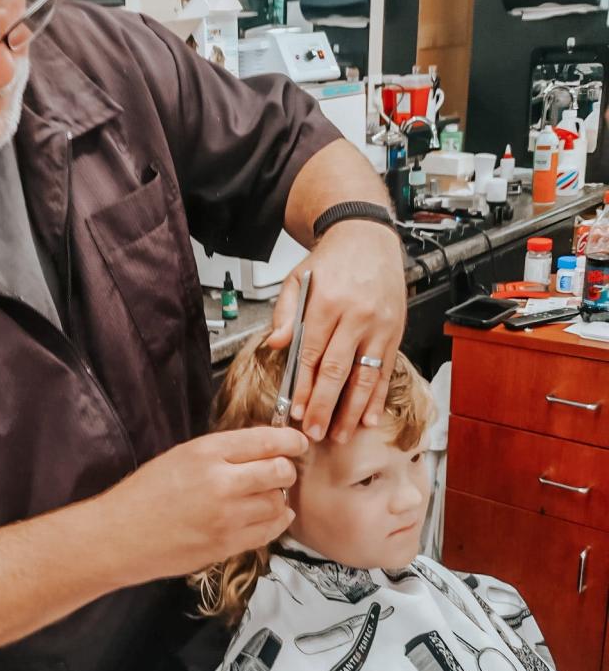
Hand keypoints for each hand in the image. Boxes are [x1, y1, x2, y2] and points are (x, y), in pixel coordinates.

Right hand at [107, 427, 307, 581]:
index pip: (266, 440)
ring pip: (278, 502)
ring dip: (278, 497)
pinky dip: (276, 521)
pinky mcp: (228, 544)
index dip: (290, 440)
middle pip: (280, 471)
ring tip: (265, 496)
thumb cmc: (144, 495)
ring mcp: (227, 516)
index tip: (298, 442)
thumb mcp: (181, 456)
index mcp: (206, 452)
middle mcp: (221, 482)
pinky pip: (269, 531)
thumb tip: (263, 447)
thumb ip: (222, 451)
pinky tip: (269, 516)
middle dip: (286, 470)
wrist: (119, 536)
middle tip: (281, 471)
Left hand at [268, 222, 405, 442]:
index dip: (303, 387)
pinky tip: (370, 417)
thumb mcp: (296, 279)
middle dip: (325, 406)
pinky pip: (386, 371)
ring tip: (340, 433)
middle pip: (337, 370)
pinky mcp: (395, 332)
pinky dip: (378, 397)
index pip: (311, 354)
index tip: (296, 411)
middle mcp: (355, 316)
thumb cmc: (331, 261)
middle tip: (315, 432)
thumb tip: (276, 345)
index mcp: (326, 303)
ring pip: (365, 376)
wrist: (367, 237)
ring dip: (352, 410)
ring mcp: (379, 325)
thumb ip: (285, 314)